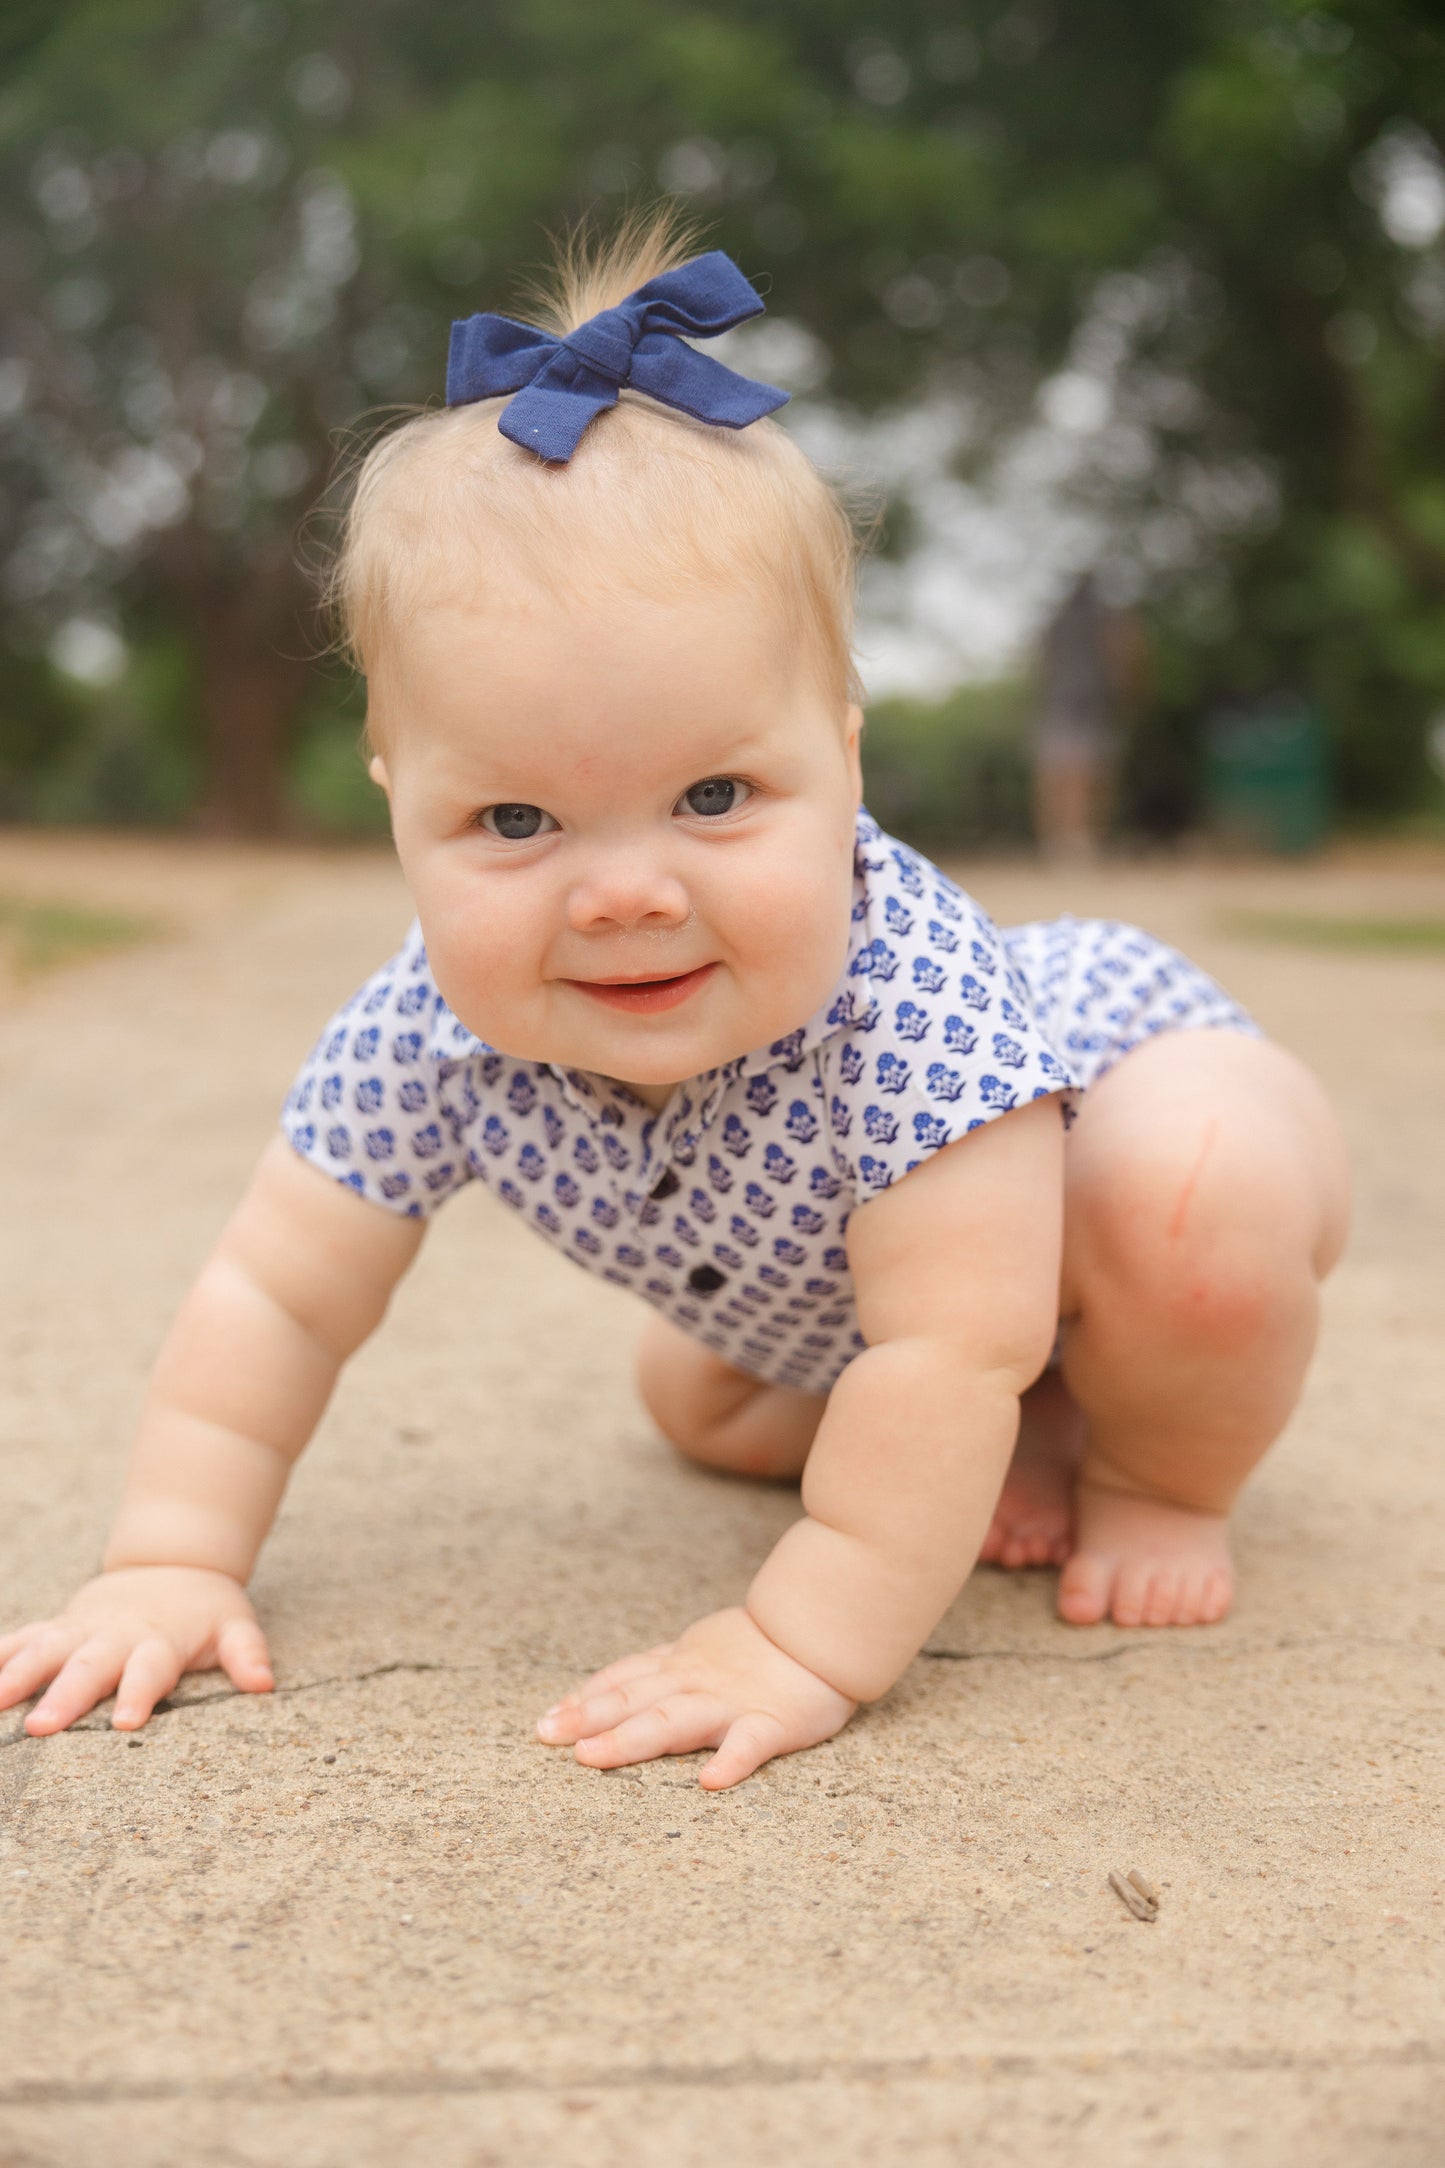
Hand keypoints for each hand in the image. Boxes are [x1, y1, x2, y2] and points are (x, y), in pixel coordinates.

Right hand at [0, 1567, 273, 1735]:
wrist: (171, 1562)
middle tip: (40, 1728)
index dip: (139, 1693)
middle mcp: (114, 1636)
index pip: (150, 1669)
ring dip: (16, 1675)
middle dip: (64, 1696)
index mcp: (158, 1642)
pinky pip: (21, 1639)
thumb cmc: (205, 1610)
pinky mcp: (58, 1627)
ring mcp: (81, 1630)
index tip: (124, 1722)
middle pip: (89, 1667)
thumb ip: (247, 1654)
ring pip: (44, 1650)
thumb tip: (265, 1682)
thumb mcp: (235, 1625)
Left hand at [537, 1606, 856, 1789]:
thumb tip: (606, 1690)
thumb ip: (659, 1669)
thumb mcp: (699, 1649)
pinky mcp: (773, 1724)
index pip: (623, 1680)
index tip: (545, 1720)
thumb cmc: (760, 1648)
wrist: (824, 1631)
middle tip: (545, 1737)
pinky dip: (731, 1762)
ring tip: (594, 1757)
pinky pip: (750, 1744)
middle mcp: (696, 1682)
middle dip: (587, 1719)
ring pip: (675, 1721)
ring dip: (631, 1738)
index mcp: (681, 1666)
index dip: (584, 1698)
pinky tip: (711, 1782)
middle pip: (635, 1700)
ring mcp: (732, 1703)